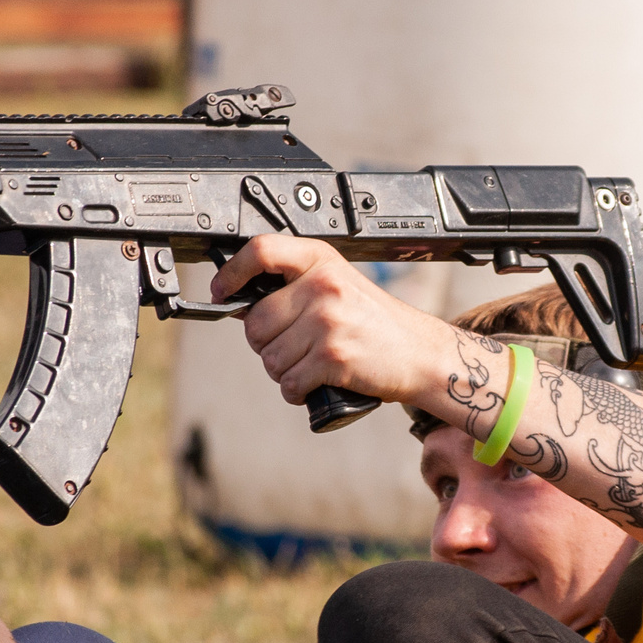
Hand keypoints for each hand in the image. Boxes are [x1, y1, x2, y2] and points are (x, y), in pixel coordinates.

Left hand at [210, 235, 460, 412]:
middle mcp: (323, 286)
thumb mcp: (337, 285)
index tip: (222, 291)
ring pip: (269, 358)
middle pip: (255, 322)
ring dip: (283, 371)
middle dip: (266, 344)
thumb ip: (294, 287)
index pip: (261, 251)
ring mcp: (328, 321)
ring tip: (310, 364)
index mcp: (321, 260)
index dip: (232, 273)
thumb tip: (239, 302)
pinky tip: (314, 384)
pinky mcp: (334, 357)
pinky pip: (289, 382)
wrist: (420, 352)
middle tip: (293, 346)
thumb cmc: (375, 322)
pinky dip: (296, 391)